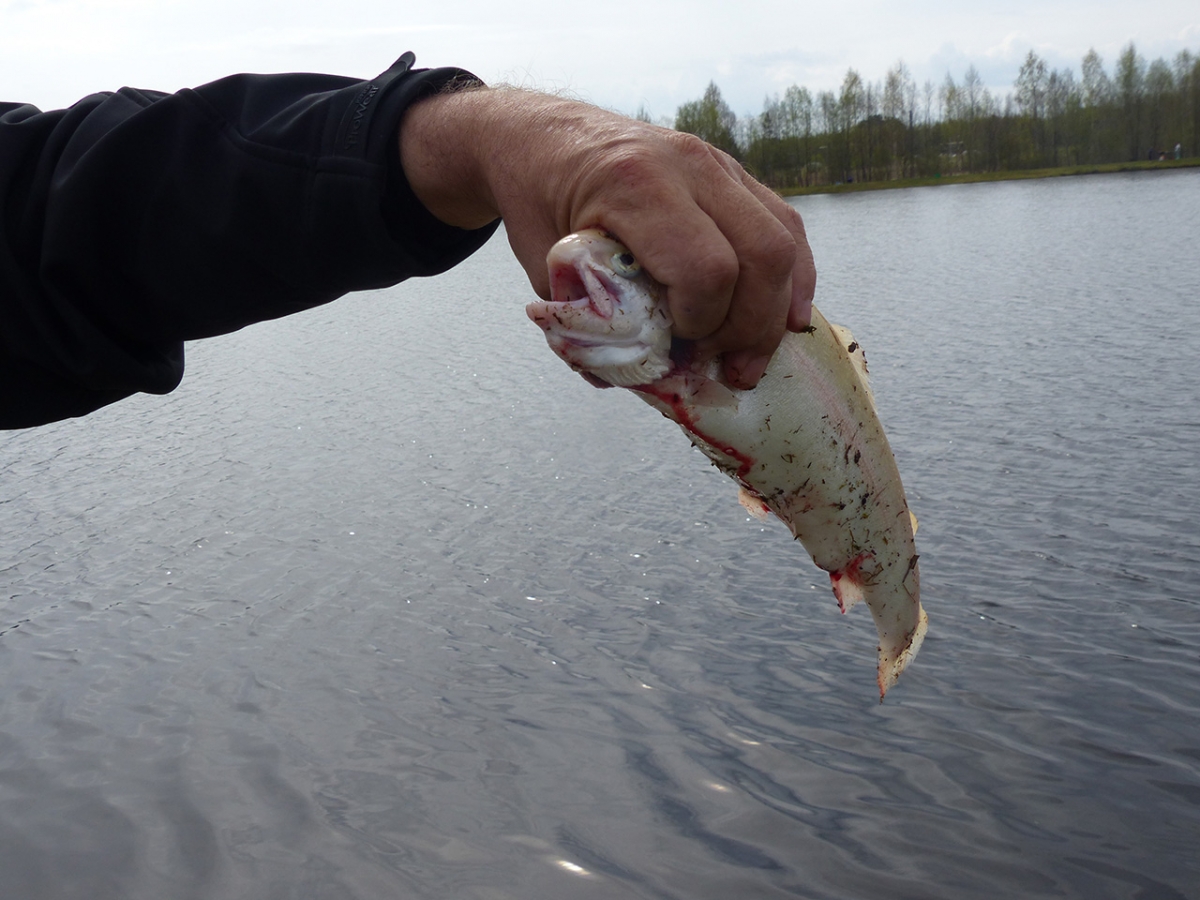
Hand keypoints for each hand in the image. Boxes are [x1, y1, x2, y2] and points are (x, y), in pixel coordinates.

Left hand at [399, 88, 815, 388]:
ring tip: (753, 358)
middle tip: (731, 372)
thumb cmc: (537, 201)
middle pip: (761, 256)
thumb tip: (636, 381)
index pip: (705, 268)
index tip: (681, 350)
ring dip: (777, 310)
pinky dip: (793, 277)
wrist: (540, 137)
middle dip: (753, 328)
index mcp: (634, 185)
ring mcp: (717, 164)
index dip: (704, 323)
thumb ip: (586, 323)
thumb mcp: (542, 266)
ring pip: (783, 240)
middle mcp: (688, 166)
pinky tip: (786, 319)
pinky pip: (784, 224)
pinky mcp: (732, 173)